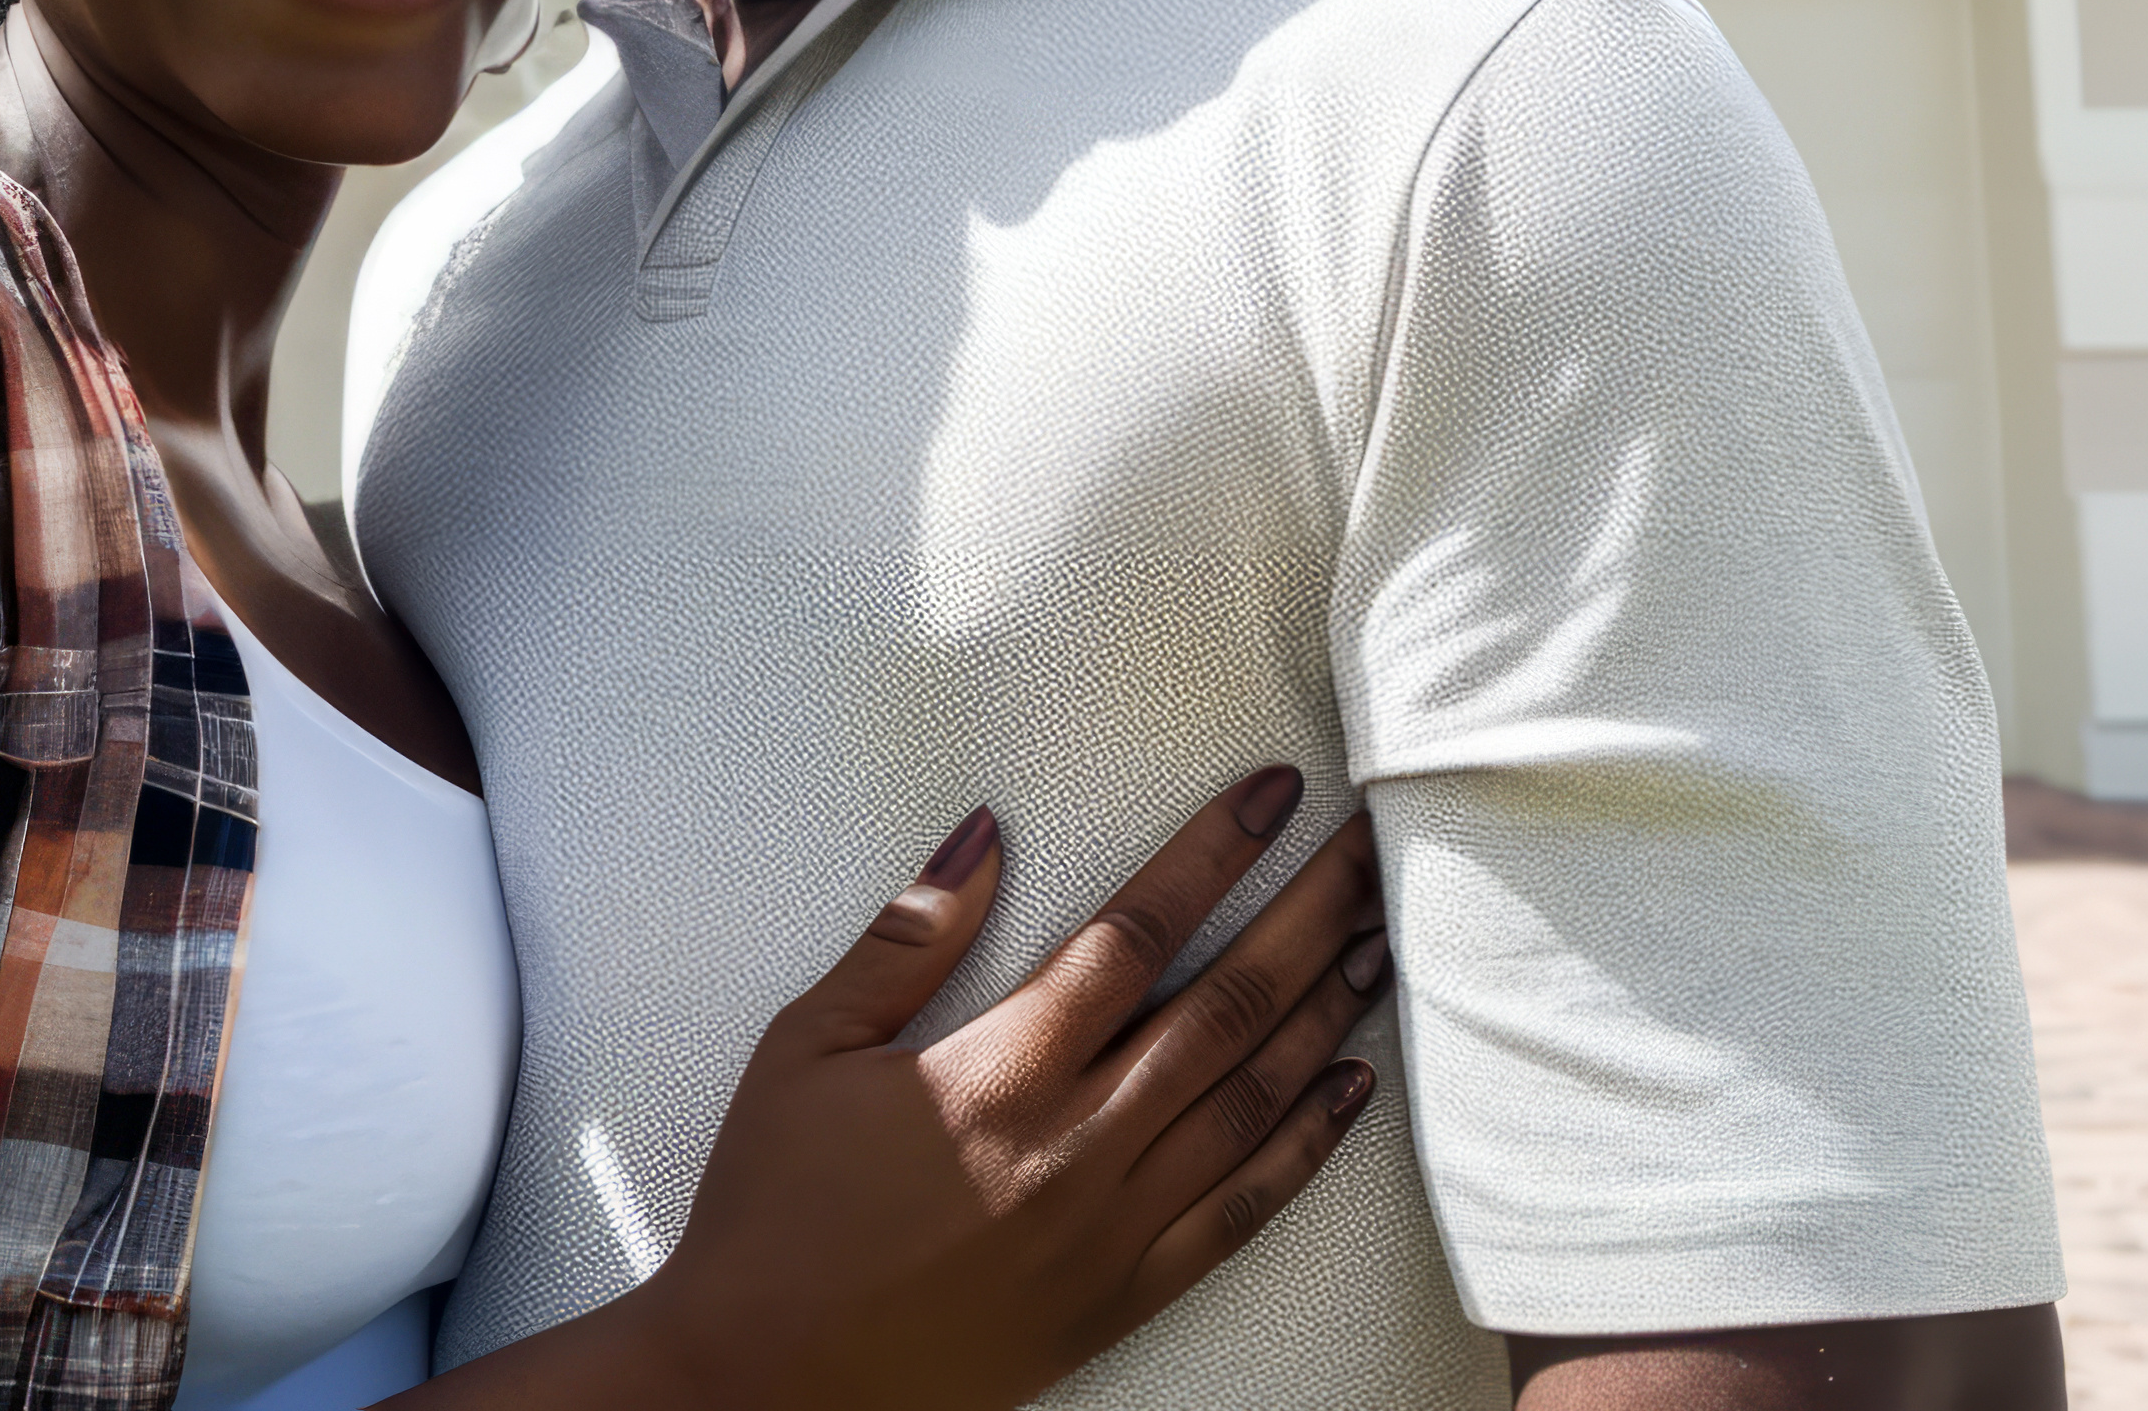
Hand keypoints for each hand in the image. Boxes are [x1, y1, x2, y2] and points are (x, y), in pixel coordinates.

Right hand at [599, 770, 1390, 1410]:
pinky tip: (1349, 1089)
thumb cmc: (772, 1210)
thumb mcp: (802, 1050)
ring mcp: (1110, 1230)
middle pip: (1224, 1006)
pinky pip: (1241, 1215)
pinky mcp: (1122, 1298)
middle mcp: (1074, 1148)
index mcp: (996, 1074)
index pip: (1135, 934)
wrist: (765, 1383)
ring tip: (1381, 939)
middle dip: (1307, 914)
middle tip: (1365, 845)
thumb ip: (903, 940)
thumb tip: (984, 832)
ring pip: (1252, 1102)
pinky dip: (1307, 1148)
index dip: (1213, 853)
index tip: (1273, 794)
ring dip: (1326, 1014)